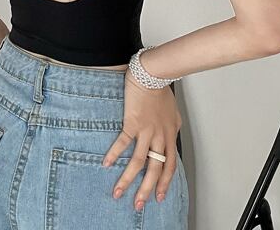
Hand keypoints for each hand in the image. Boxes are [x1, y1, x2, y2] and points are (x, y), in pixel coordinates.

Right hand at [102, 69, 181, 210]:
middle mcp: (160, 137)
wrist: (152, 75)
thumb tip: (170, 134)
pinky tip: (107, 163)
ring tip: (119, 192)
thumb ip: (171, 126)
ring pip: (138, 162)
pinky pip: (123, 142)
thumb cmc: (161, 90)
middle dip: (146, 190)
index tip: (158, 196)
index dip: (164, 183)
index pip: (169, 166)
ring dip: (128, 179)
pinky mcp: (133, 123)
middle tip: (139, 204)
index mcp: (170, 135)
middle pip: (154, 170)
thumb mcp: (173, 112)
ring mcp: (146, 131)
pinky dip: (114, 154)